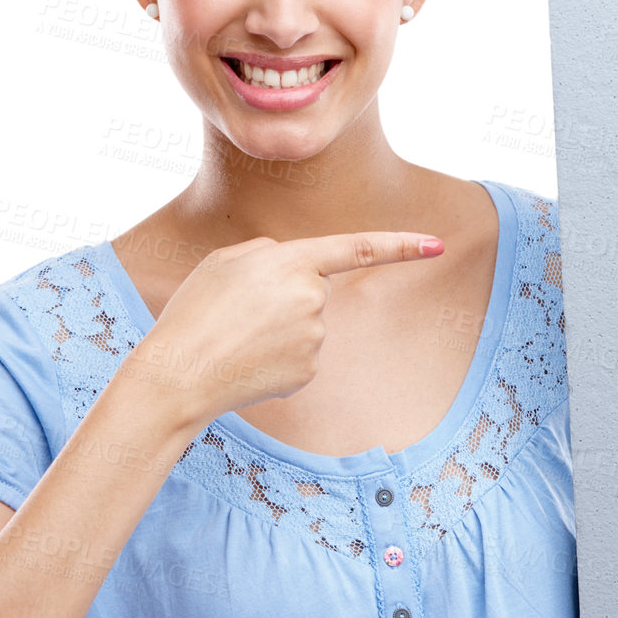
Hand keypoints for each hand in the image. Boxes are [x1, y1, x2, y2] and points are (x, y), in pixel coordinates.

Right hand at [131, 229, 444, 432]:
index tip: (437, 245)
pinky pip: (300, 357)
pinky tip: (248, 362)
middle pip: (313, 289)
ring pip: (306, 325)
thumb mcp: (225, 261)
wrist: (180, 373)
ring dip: (277, 330)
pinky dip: (276, 359)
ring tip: (236, 337)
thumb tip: (300, 274)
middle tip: (237, 312)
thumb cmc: (195, 312)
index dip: (401, 245)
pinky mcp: (309, 372)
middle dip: (283, 297)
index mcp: (292, 261)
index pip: (357, 248)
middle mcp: (312, 298)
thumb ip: (271, 255)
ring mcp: (315, 338)